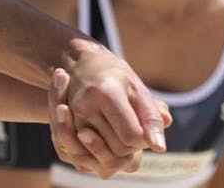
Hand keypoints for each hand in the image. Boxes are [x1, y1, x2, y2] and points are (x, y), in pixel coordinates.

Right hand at [49, 41, 171, 175]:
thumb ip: (151, 118)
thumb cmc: (115, 77)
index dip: (143, 137)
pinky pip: (89, 157)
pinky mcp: (63, 129)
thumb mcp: (138, 90)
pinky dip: (102, 152)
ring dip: (117, 150)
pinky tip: (107, 137)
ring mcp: (72, 120)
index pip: (132, 136)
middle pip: (118, 149)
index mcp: (105, 94)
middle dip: (131, 145)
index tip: (143, 124)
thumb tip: (159, 148)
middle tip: (132, 126)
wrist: (80, 67)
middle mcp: (85, 108)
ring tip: (120, 131)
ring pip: (104, 157)